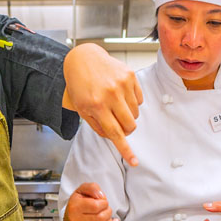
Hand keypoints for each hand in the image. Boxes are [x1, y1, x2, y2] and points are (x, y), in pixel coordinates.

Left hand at [62, 44, 142, 167]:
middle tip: (117, 122)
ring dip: (128, 114)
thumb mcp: (82, 109)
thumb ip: (98, 126)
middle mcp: (111, 95)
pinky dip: (132, 101)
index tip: (134, 161)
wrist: (84, 59)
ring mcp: (122, 84)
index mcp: (96, 106)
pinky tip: (120, 92)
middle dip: (126, 129)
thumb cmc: (80, 85)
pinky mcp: (130, 76)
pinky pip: (139, 99)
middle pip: (130, 125)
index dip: (126, 150)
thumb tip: (115, 137)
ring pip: (136, 113)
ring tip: (115, 103)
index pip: (115, 133)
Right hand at [63, 182, 118, 220]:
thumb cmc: (79, 201)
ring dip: (109, 220)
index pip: (95, 206)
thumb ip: (92, 188)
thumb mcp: (83, 189)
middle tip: (105, 207)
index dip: (103, 202)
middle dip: (108, 210)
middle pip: (101, 218)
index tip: (102, 201)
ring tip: (106, 214)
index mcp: (75, 207)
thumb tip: (101, 196)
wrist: (71, 214)